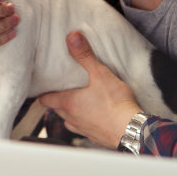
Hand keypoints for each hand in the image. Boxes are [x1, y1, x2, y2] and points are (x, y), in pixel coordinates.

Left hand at [39, 30, 140, 148]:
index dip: (44, 93)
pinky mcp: (95, 137)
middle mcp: (72, 118)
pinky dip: (86, 122)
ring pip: (70, 120)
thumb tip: (72, 38)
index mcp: (68, 103)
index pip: (45, 100)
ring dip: (72, 112)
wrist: (132, 130)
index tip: (45, 87)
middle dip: (58, 100)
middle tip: (64, 88)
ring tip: (80, 101)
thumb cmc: (116, 104)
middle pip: (57, 109)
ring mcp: (83, 130)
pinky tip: (95, 115)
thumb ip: (85, 56)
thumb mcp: (99, 74)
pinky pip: (85, 129)